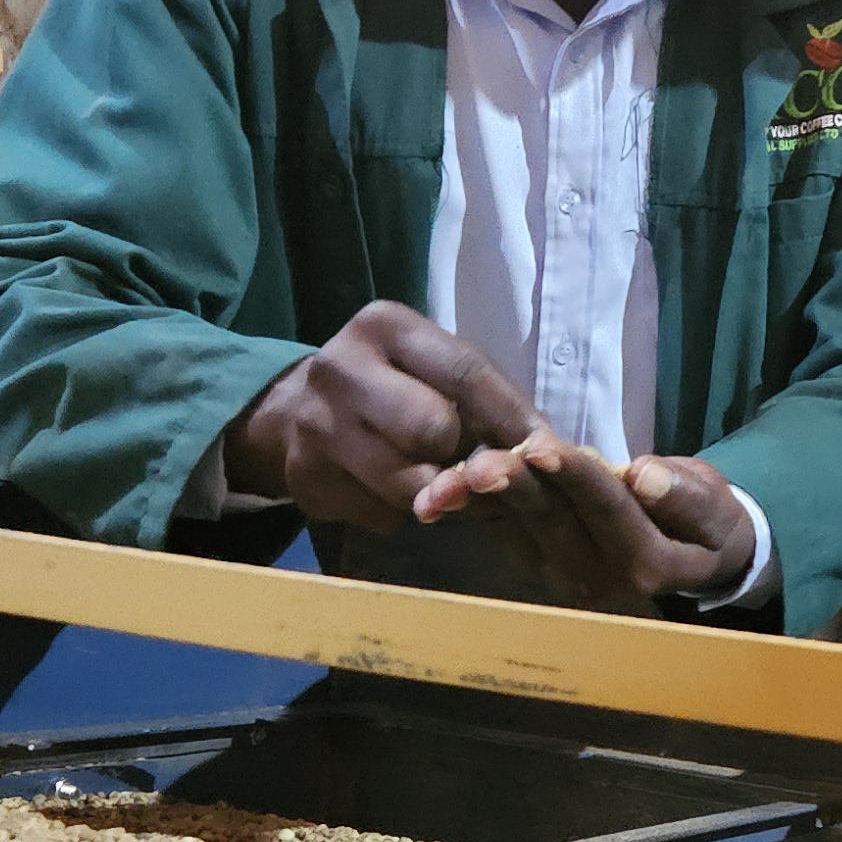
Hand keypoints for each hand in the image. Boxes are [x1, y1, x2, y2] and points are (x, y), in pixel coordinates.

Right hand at [225, 303, 540, 527]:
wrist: (292, 415)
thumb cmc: (391, 387)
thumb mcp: (428, 367)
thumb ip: (477, 398)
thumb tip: (541, 450)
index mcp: (384, 326)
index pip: (465, 371)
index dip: (512, 417)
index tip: (549, 450)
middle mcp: (340, 368)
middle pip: (434, 428)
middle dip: (464, 455)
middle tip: (475, 465)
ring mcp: (315, 427)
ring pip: (410, 483)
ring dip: (440, 494)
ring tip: (440, 483)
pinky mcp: (306, 481)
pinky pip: (382, 514)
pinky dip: (401, 511)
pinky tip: (391, 491)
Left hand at [411, 433, 759, 607]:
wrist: (693, 565)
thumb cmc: (706, 526)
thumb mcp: (717, 510)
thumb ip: (686, 495)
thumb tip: (645, 475)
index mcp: (646, 560)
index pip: (607, 509)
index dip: (574, 478)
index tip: (543, 448)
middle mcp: (598, 576)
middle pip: (552, 523)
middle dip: (514, 488)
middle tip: (481, 463)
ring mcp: (560, 576)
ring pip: (515, 531)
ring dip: (479, 503)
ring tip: (450, 479)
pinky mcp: (534, 565)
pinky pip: (497, 534)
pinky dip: (467, 510)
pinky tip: (435, 490)